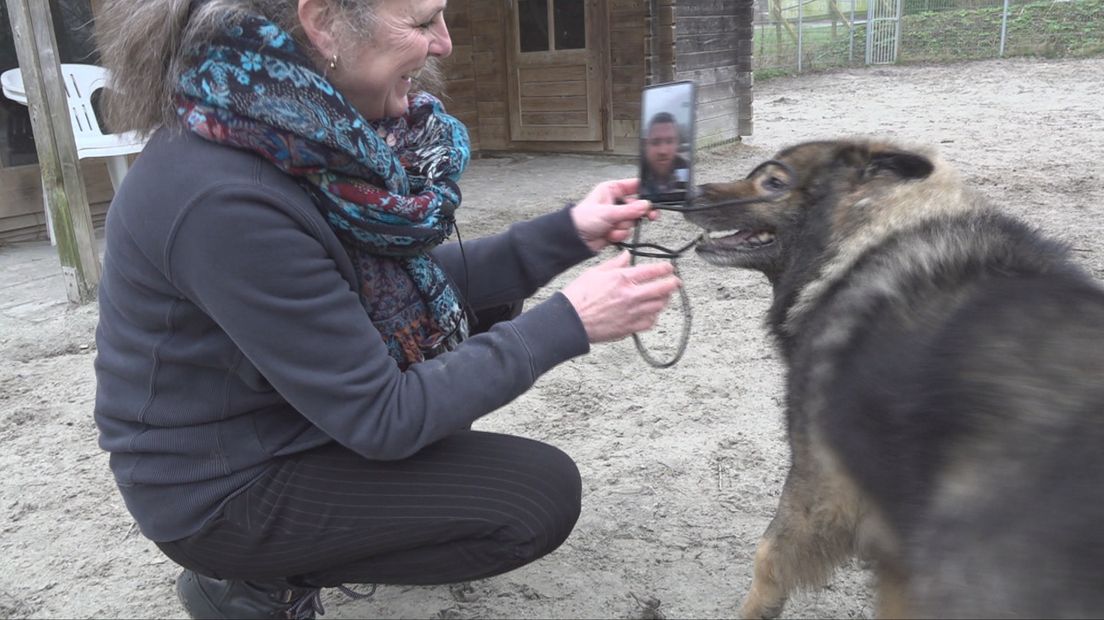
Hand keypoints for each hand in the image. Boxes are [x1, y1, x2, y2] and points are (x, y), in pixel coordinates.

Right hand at [561, 252, 681, 343]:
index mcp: (622, 279)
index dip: (665, 268)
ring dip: (665, 299)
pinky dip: (654, 316)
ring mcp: (632, 313)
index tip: (669, 267)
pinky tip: (652, 312)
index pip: (652, 271)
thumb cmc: (578, 297)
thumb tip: (626, 256)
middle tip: (676, 281)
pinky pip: (650, 322)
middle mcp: (631, 295)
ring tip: (665, 295)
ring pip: (659, 305)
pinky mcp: (629, 328)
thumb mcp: (594, 272)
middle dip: (673, 283)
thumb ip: (614, 264)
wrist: (570, 321)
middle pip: (662, 288)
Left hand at [571, 178, 658, 252]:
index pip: (634, 186)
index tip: (655, 198)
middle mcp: (615, 201)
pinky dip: (618, 235)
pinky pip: (626, 231)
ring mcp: (616, 216)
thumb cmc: (583, 220)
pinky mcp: (615, 229)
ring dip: (623, 226)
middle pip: (638, 205)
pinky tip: (608, 235)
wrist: (574, 240)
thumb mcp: (607, 212)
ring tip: (611, 228)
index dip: (645, 191)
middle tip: (651, 216)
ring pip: (632, 221)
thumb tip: (646, 205)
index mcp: (611, 190)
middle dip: (638, 214)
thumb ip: (629, 210)